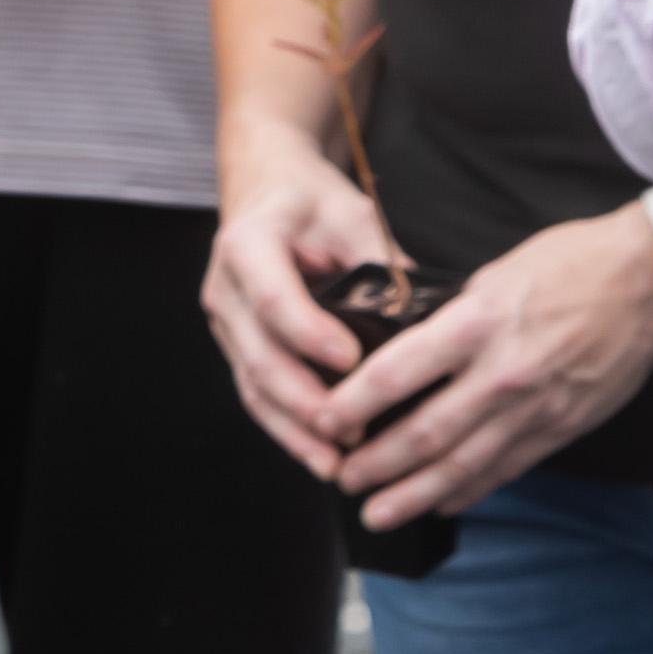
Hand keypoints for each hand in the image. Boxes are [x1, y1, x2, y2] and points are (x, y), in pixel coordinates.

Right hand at [198, 127, 413, 481]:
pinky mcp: (236, 347)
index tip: (351, 362)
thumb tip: (427, 320)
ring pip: (252, 387)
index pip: (273, 298)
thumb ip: (381, 262)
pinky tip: (320, 454)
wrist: (265, 190)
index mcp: (247, 244)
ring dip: (293, 429)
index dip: (310, 334)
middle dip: (305, 402)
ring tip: (335, 463)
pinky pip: (256, 394)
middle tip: (351, 432)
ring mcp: (225, 323)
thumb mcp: (351, 214)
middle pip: (259, 356)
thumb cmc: (310, 201)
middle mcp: (225, 289)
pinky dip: (287, 428)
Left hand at [327, 201, 652, 533]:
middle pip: (425, 433)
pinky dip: (470, 489)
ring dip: (414, 494)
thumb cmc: (570, 264)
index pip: (397, 372)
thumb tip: (404, 351)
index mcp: (477, 322)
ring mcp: (536, 407)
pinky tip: (440, 503)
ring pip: (463, 465)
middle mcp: (503, 372)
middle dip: (376, 465)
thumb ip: (451, 318)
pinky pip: (506, 468)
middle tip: (342, 480)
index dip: (353, 404)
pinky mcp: (562, 427)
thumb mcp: (494, 275)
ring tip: (379, 512)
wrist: (649, 281)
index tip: (324, 420)